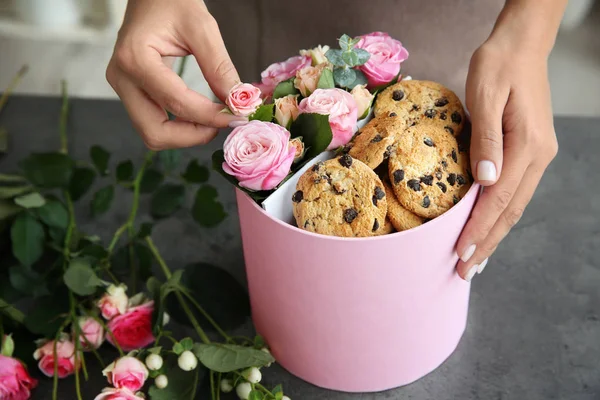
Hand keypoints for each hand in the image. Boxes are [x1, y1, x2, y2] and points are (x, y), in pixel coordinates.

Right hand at [106, 0, 244, 149]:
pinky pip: (153, 122)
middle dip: (192, 136)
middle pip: (154, 132)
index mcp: (135, 59)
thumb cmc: (172, 1)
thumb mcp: (202, 28)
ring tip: (213, 119)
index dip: (210, 116)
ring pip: (152, 133)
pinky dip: (179, 127)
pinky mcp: (131, 92)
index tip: (238, 116)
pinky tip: (201, 115)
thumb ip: (219, 67)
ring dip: (185, 135)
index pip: (176, 103)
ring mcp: (122, 88)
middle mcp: (122, 78)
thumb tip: (239, 103)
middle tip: (223, 123)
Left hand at [456, 37, 558, 280]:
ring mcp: (538, 155)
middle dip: (487, 243)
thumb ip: (485, 139)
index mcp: (527, 145)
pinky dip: (499, 215)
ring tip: (474, 260)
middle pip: (510, 211)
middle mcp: (538, 156)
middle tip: (464, 272)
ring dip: (494, 234)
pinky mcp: (531, 151)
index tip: (460, 255)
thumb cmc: (498, 64)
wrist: (520, 45)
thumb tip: (485, 182)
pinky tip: (488, 227)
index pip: (499, 200)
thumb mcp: (485, 95)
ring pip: (514, 205)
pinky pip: (514, 192)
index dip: (479, 230)